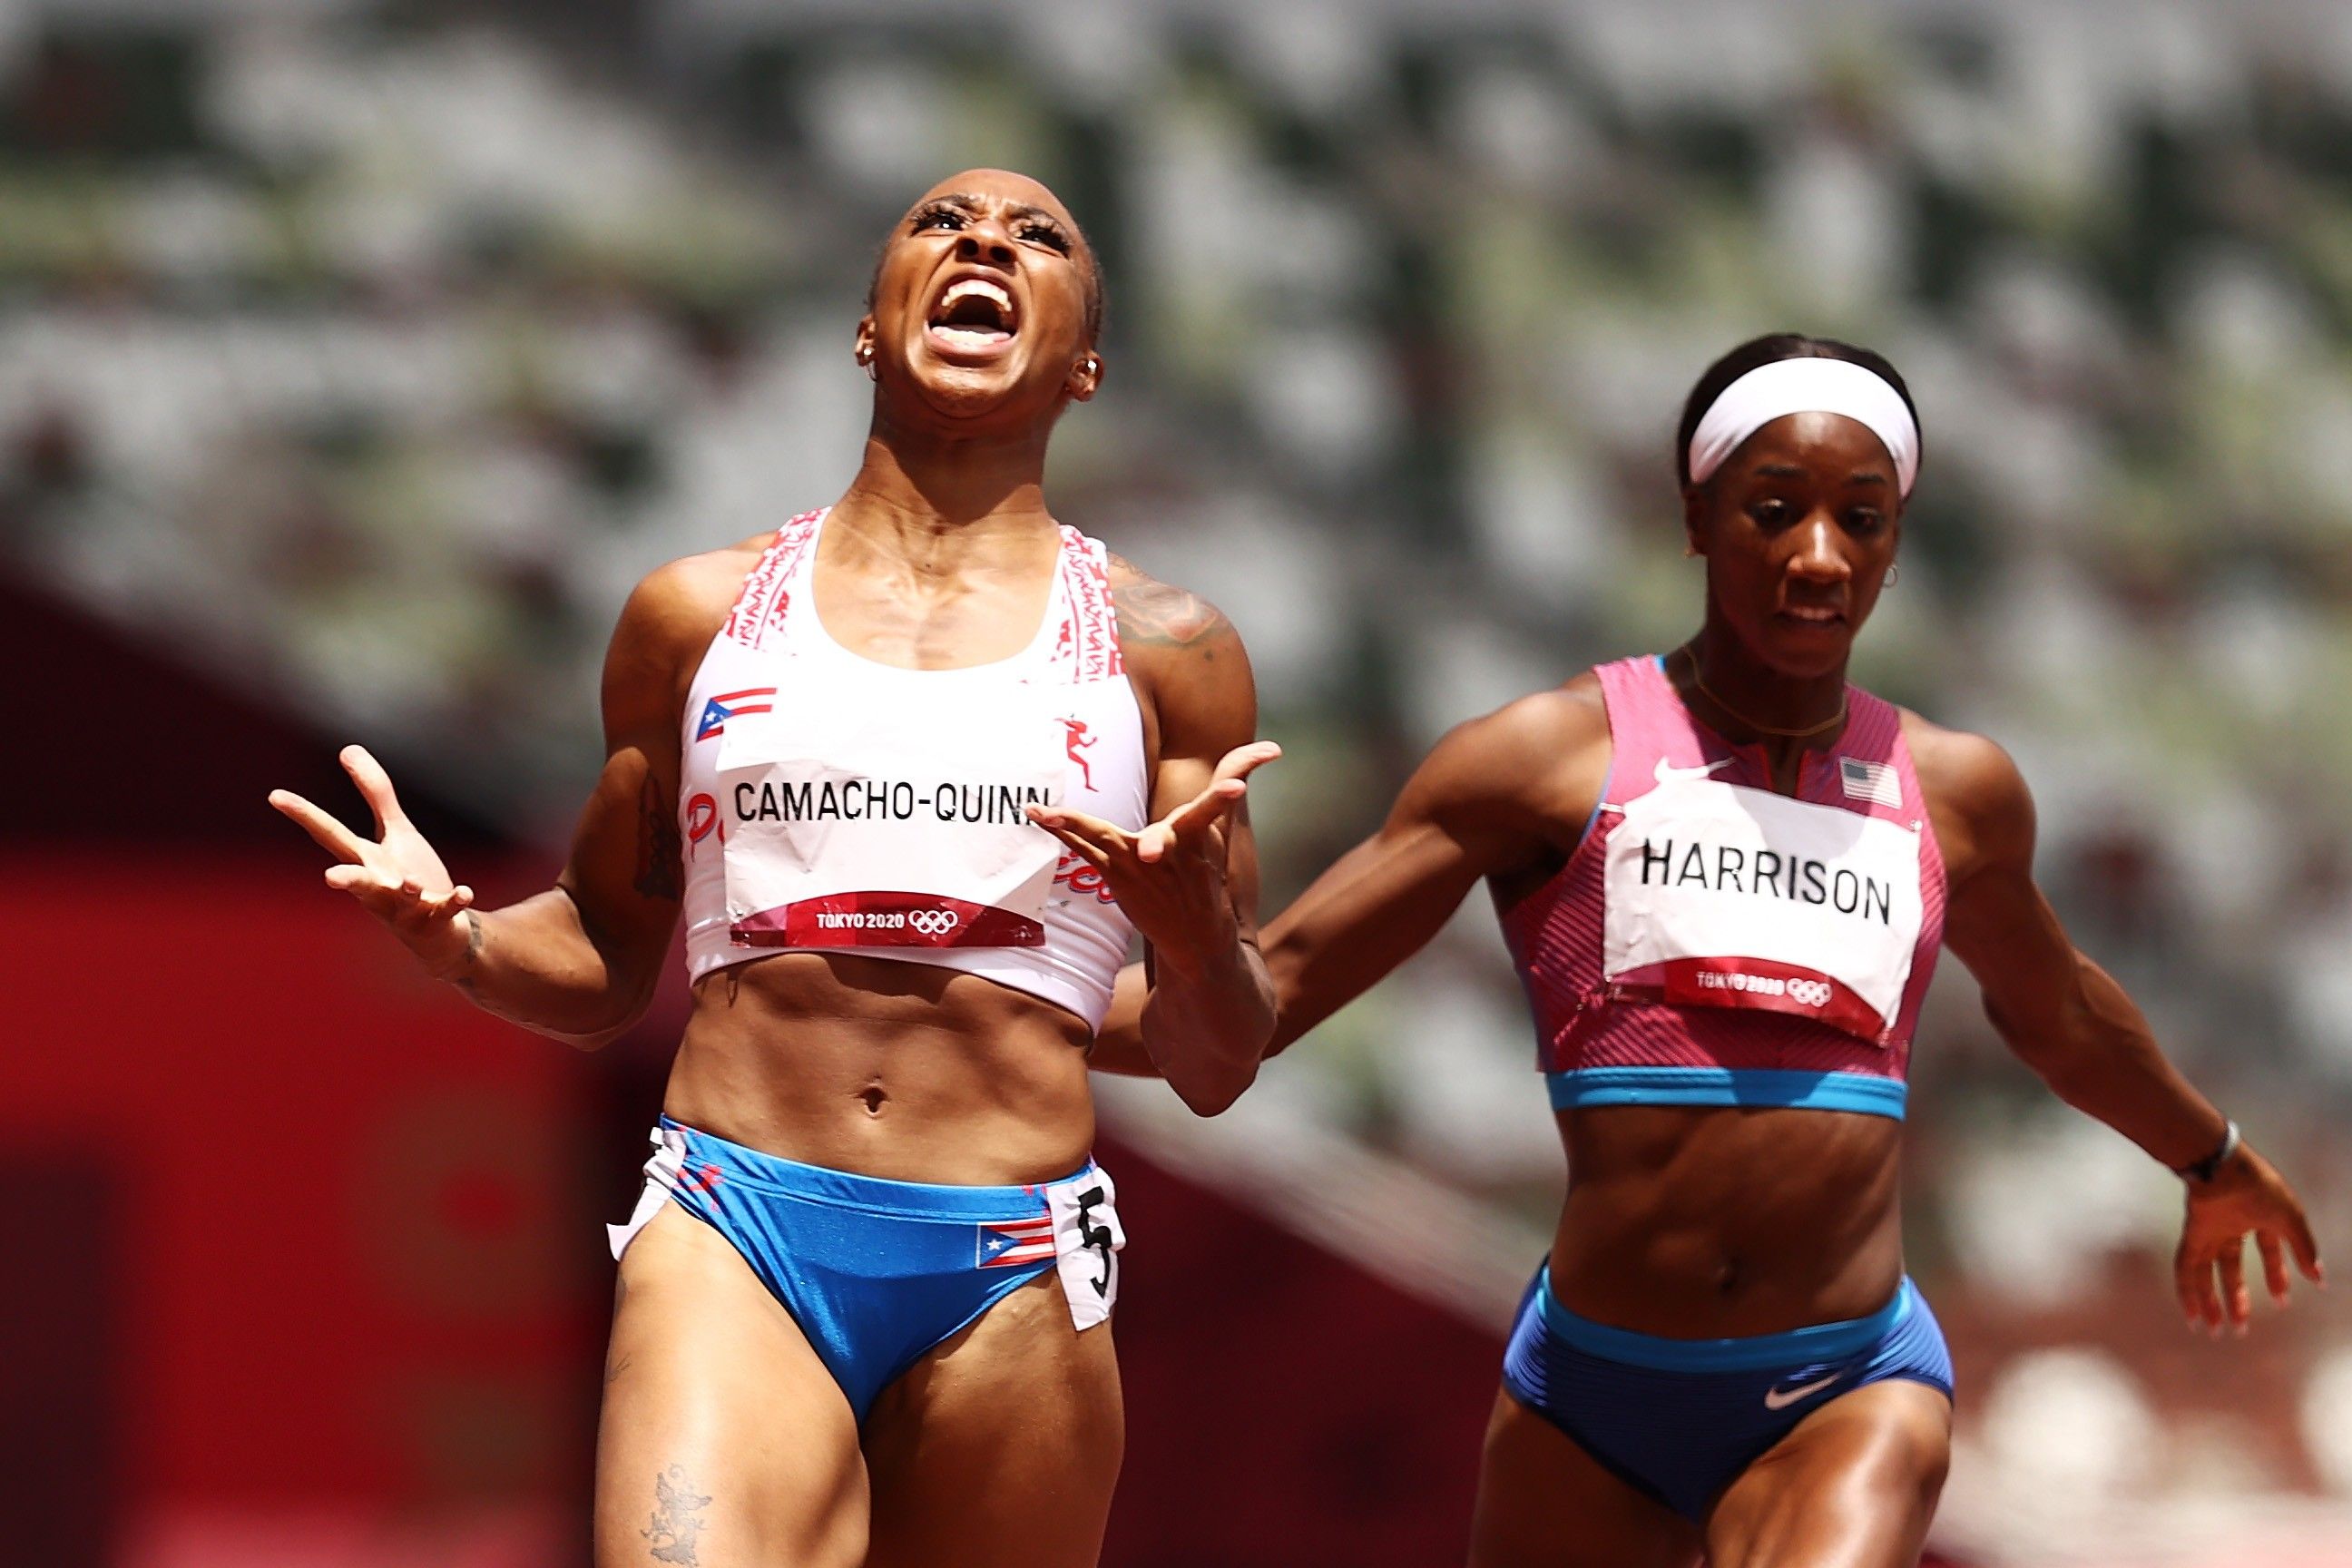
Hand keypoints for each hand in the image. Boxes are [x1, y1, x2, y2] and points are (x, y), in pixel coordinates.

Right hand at [268, 745, 477, 978]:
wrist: (439, 932)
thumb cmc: (408, 879)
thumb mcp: (396, 832)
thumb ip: (375, 793)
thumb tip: (348, 748)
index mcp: (365, 862)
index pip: (331, 835)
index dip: (304, 814)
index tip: (276, 795)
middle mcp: (380, 887)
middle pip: (358, 880)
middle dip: (346, 880)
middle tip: (330, 879)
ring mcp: (408, 907)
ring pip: (402, 901)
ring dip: (406, 891)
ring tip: (409, 883)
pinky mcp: (437, 918)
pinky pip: (446, 910)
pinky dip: (455, 902)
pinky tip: (465, 892)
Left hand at [1028, 741, 1279, 972]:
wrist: (1196, 939)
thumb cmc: (1206, 873)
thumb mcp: (1224, 829)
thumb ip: (1235, 777)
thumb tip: (1270, 746)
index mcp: (1203, 836)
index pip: (1215, 807)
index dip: (1224, 796)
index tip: (1237, 787)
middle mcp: (1173, 852)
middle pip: (1165, 834)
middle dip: (1162, 840)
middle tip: (1150, 854)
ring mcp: (1141, 866)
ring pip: (1107, 838)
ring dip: (1076, 826)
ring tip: (1046, 814)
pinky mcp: (1116, 876)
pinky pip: (1085, 848)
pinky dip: (1063, 829)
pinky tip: (1037, 814)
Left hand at [2176, 1140, 2323, 1335]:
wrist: (2224, 1167)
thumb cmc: (2261, 1186)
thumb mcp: (2291, 1219)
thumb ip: (2303, 1248)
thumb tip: (2319, 1278)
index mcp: (2260, 1219)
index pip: (2267, 1252)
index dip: (2276, 1276)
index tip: (2282, 1301)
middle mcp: (2232, 1227)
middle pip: (2232, 1269)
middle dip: (2237, 1298)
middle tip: (2241, 1328)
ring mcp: (2210, 1230)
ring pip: (2206, 1273)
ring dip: (2211, 1302)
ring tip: (2214, 1331)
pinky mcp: (2191, 1235)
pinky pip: (2185, 1268)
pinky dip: (2187, 1292)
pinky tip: (2191, 1314)